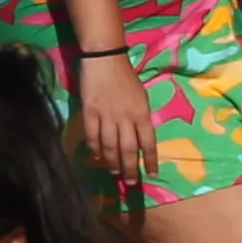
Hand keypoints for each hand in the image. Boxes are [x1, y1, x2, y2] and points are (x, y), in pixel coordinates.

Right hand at [75, 45, 156, 191]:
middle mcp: (126, 119)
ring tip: (114, 173)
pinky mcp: (89, 113)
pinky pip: (92, 136)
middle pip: (128, 149)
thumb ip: (140, 118)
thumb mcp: (142, 98)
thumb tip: (138, 138)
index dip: (150, 160)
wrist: (105, 61)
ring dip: (112, 162)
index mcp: (142, 114)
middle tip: (130, 182)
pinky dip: (95, 149)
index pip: (148, 143)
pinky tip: (97, 156)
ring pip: (110, 146)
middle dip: (130, 168)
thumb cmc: (126, 78)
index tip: (152, 174)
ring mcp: (106, 117)